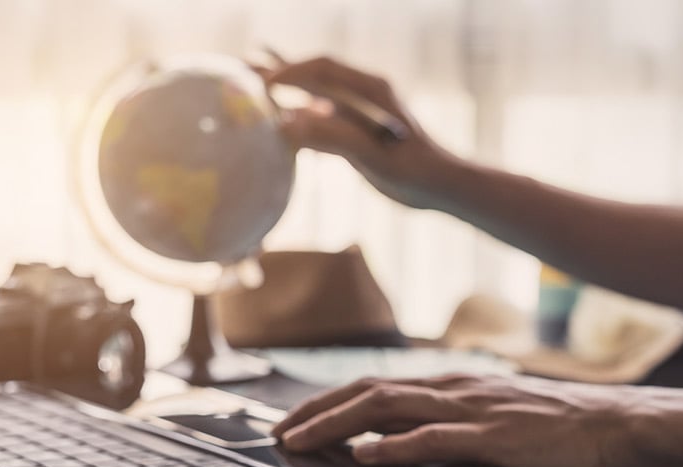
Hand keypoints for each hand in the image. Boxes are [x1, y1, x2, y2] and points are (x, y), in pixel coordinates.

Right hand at [257, 55, 454, 209]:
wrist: (440, 186)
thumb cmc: (413, 170)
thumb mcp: (372, 155)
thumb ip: (332, 137)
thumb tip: (286, 125)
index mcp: (372, 89)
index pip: (323, 70)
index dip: (290, 71)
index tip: (261, 81)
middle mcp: (364, 94)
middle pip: (314, 75)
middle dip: (280, 70)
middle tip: (242, 65)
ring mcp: (360, 112)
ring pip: (315, 94)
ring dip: (286, 89)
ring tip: (252, 81)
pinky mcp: (358, 131)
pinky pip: (322, 117)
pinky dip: (298, 114)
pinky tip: (280, 119)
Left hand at [271, 373, 637, 466]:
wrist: (619, 431)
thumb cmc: (560, 432)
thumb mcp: (496, 422)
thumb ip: (452, 431)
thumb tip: (403, 450)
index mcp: (453, 388)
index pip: (377, 386)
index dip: (330, 401)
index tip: (296, 419)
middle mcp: (455, 391)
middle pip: (370, 391)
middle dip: (318, 411)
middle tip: (280, 434)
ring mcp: (474, 411)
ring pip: (390, 408)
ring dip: (339, 425)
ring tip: (302, 443)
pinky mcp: (496, 438)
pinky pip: (436, 439)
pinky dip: (396, 447)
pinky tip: (367, 455)